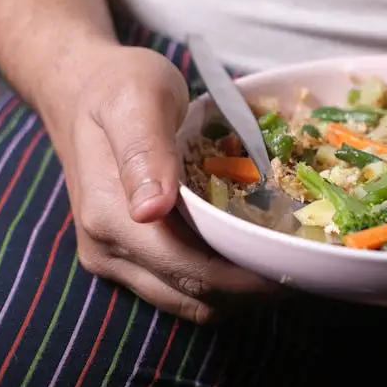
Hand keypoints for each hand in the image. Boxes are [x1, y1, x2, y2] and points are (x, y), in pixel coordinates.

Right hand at [45, 45, 274, 323]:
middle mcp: (108, 251)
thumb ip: (145, 151)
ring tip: (285, 261)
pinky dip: (219, 281)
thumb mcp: (137, 100)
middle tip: (306, 265)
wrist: (80, 87)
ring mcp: (114, 259)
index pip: (191, 272)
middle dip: (252, 290)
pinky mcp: (126, 257)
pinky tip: (250, 252)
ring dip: (238, 291)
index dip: (247, 279)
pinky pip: (180, 286)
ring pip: (189, 300)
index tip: (296, 267)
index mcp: (112, 218)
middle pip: (194, 295)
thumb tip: (151, 210)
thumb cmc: (118, 86)